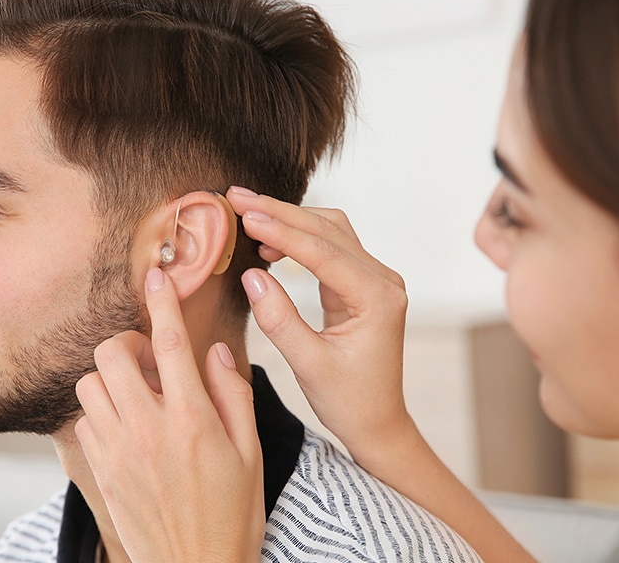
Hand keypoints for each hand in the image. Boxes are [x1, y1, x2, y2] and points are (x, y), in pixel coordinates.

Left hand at [75, 267, 264, 562]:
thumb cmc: (232, 515)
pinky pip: (84, 418)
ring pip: (90, 383)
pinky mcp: (100, 470)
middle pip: (112, 354)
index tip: (157, 275)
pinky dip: (101, 408)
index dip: (163, 302)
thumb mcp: (251, 452)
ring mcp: (117, 450)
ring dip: (112, 376)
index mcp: (193, 421)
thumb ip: (233, 394)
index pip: (172, 344)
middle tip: (153, 360)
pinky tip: (126, 422)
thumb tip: (214, 351)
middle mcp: (148, 430)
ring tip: (139, 393)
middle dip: (129, 343)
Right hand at [226, 186, 412, 452]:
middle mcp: (382, 281)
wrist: (377, 422)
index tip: (244, 215)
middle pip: (327, 230)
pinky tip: (269, 243)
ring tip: (247, 213)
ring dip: (289, 219)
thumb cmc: (348, 401)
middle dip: (280, 212)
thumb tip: (252, 276)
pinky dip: (298, 238)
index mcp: (376, 298)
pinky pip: (329, 248)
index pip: (322, 252)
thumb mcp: (308, 365)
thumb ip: (280, 320)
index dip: (280, 230)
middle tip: (237, 196)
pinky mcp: (362, 285)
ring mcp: (375, 280)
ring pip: (329, 231)